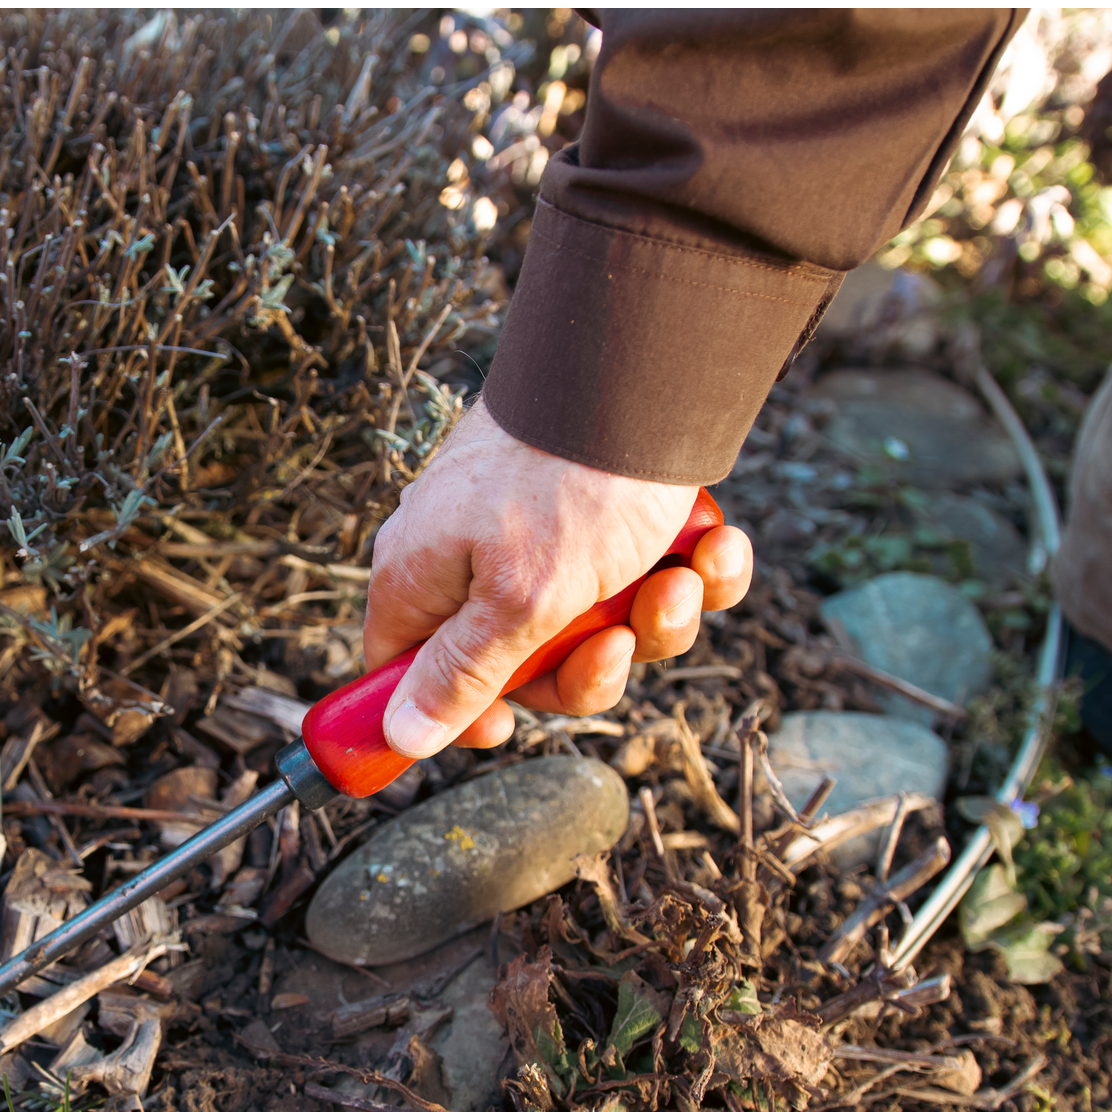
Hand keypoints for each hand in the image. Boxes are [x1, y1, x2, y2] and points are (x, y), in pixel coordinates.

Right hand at [363, 403, 753, 754]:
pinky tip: (710, 548)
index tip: (507, 727)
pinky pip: (645, 575)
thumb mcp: (517, 603)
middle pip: (522, 664)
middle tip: (617, 639)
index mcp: (424, 575)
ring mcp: (542, 533)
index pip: (409, 670)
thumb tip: (401, 736)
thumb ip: (463, 675)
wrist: (646, 375)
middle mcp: (474, 556)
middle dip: (589, 665)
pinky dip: (688, 572)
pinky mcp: (606, 513)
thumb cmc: (568, 487)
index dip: (458, 710)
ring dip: (651, 619)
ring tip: (677, 579)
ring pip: (595, 624)